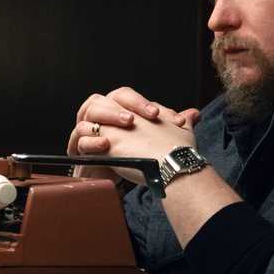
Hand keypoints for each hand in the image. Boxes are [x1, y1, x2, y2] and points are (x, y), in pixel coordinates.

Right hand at [68, 88, 197, 162]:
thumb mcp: (157, 138)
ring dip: (106, 118)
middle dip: (118, 108)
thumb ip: (171, 124)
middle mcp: (101, 115)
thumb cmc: (136, 154)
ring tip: (123, 126)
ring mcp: (88, 130)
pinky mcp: (80, 148)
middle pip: (103, 100)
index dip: (139, 102)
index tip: (156, 115)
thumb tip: (194, 114)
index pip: (125, 96)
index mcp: (118, 108)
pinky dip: (91, 141)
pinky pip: (80, 140)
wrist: (120, 177)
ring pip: (87, 114)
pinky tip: (105, 144)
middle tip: (134, 119)